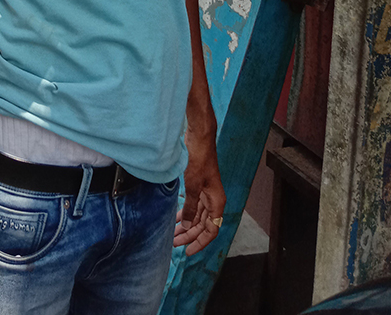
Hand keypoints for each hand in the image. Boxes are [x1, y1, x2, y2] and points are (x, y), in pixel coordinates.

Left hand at [173, 129, 225, 254]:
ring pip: (197, 216)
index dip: (200, 243)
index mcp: (217, 202)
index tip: (187, 252)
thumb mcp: (193, 186)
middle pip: (203, 226)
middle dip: (189, 236)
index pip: (211, 231)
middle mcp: (214, 200)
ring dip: (186, 226)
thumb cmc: (199, 159)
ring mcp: (206, 193)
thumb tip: (189, 226)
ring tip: (173, 234)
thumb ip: (191, 207)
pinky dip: (186, 213)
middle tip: (174, 244)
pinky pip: (193, 205)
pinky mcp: (199, 186)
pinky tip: (176, 218)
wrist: (199, 138)